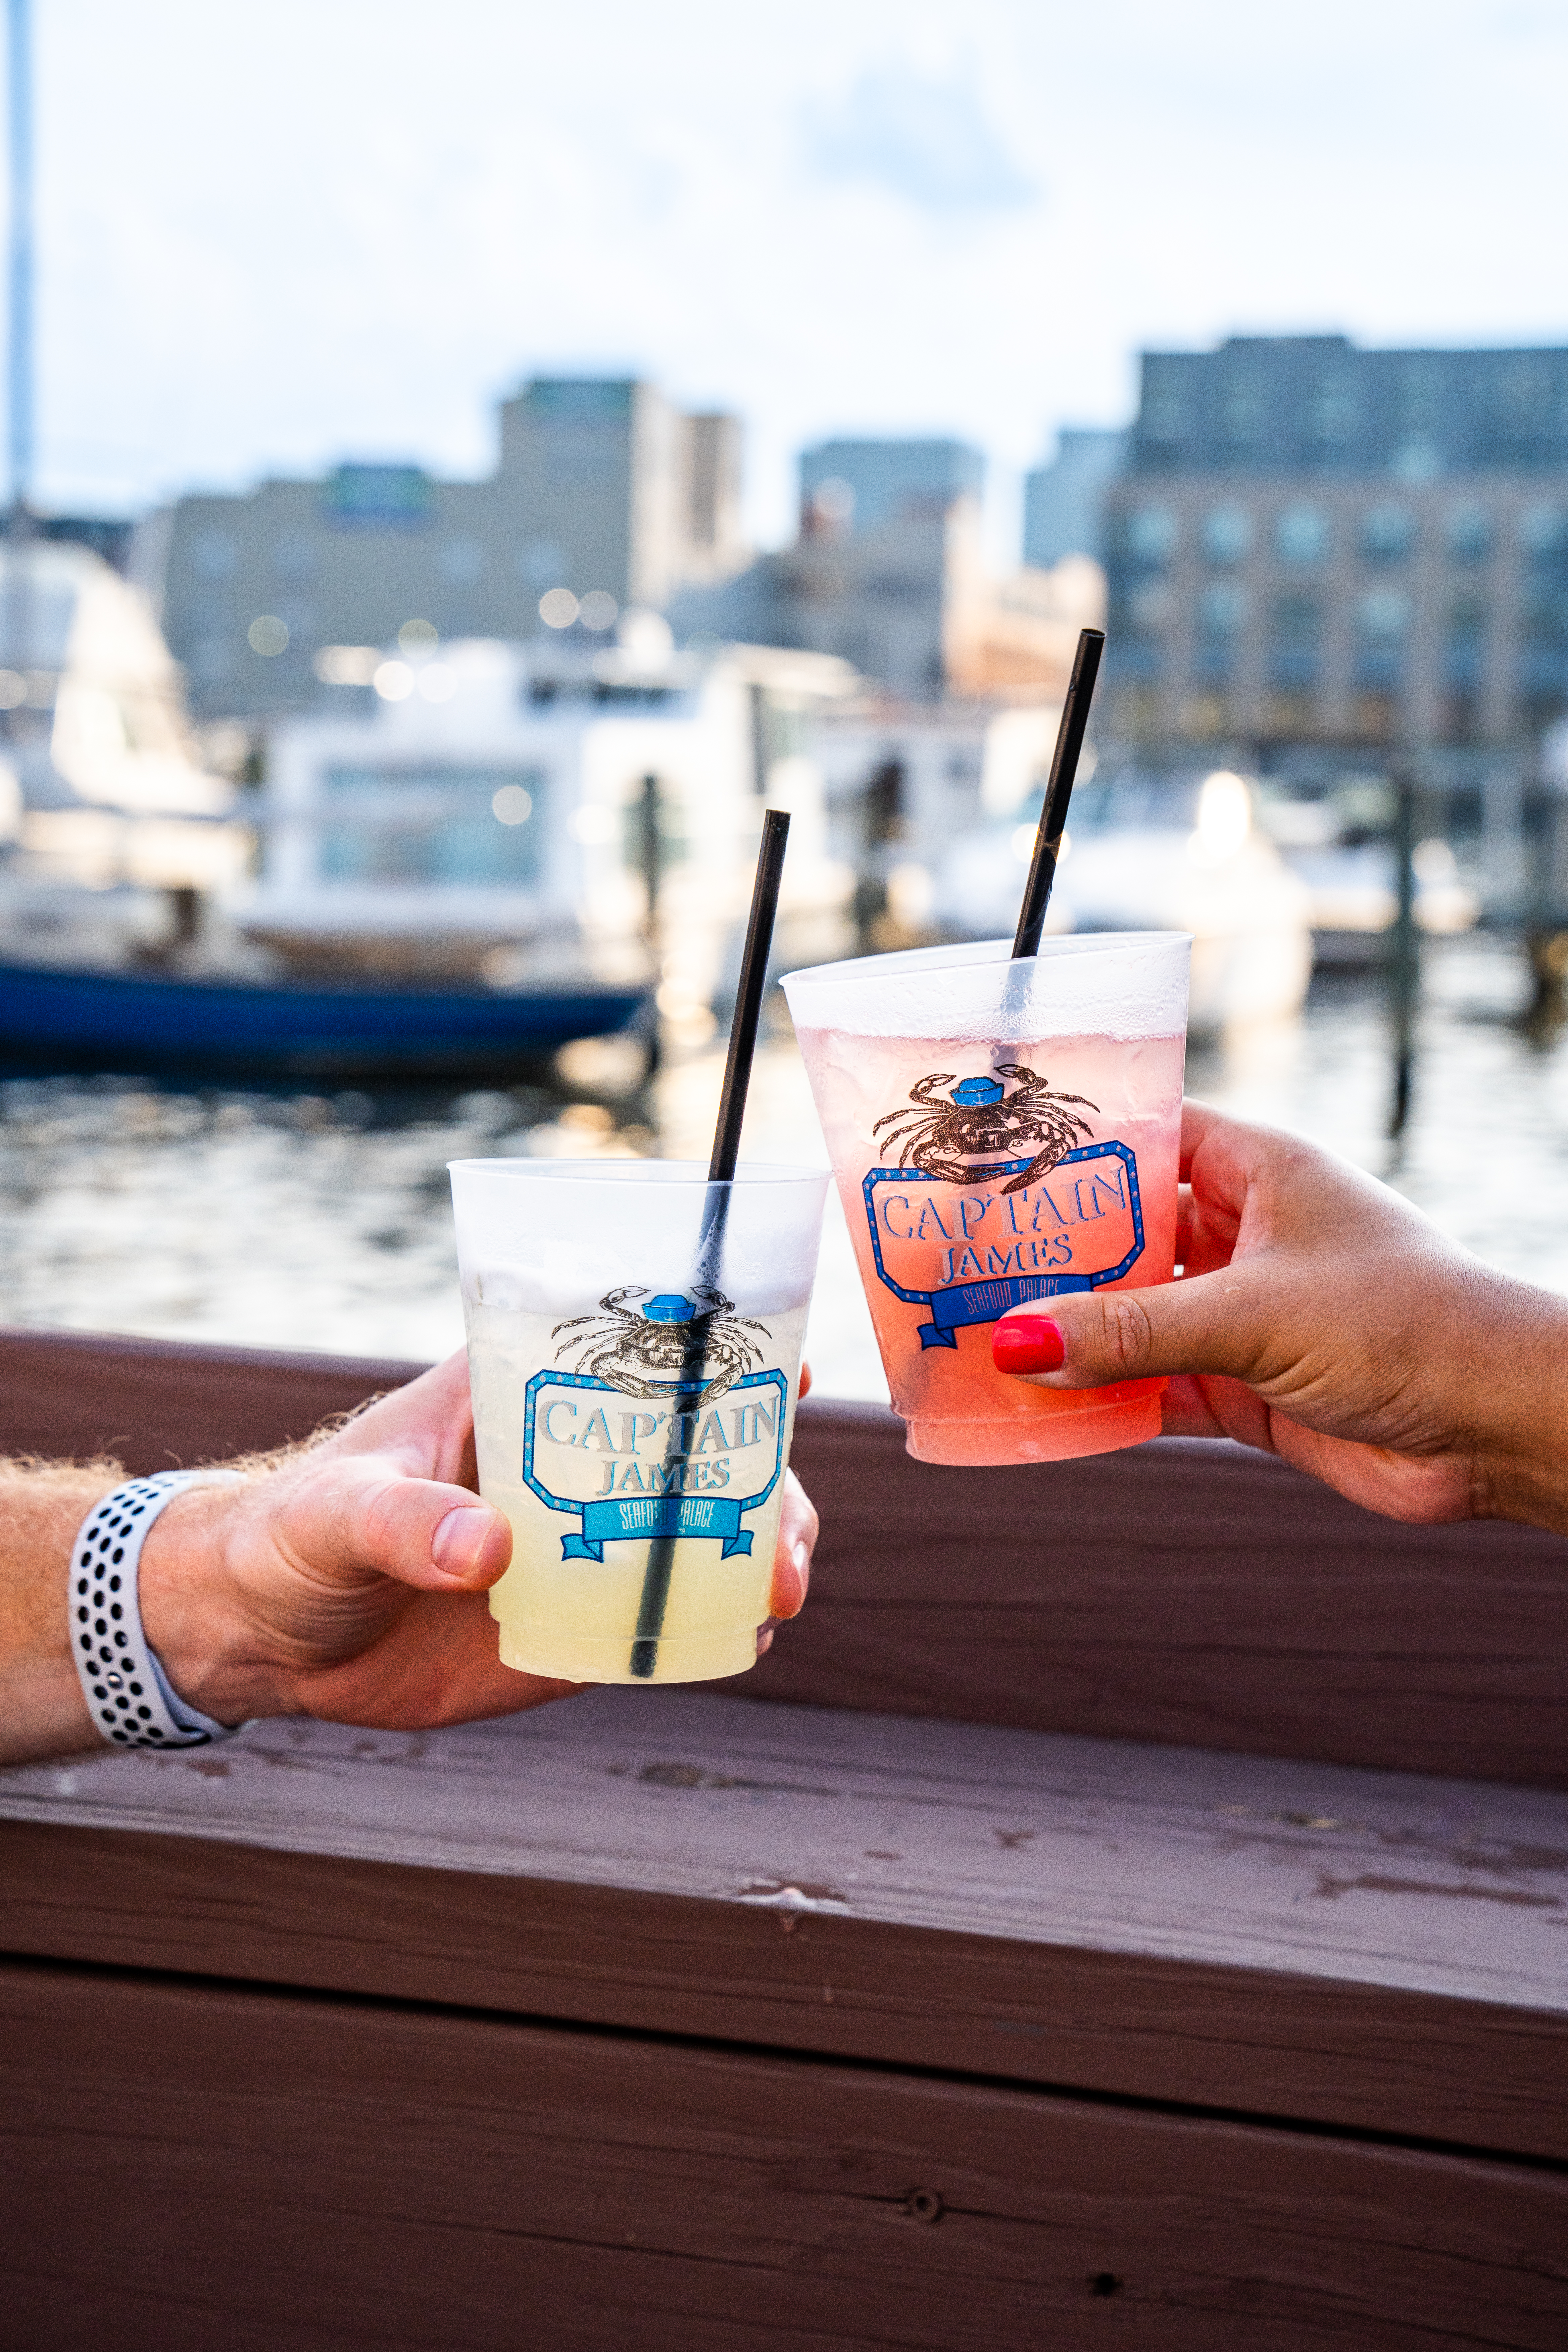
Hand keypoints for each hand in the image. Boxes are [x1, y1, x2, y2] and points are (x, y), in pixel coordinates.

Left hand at [142, 1351, 819, 1729]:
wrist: (266, 1635)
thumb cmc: (289, 1535)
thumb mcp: (337, 1512)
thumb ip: (405, 1522)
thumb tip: (487, 1550)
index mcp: (519, 1398)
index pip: (629, 1354)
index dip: (715, 1355)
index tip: (786, 1370)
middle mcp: (567, 1465)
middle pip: (693, 1453)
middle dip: (760, 1482)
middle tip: (786, 1535)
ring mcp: (579, 1544)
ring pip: (696, 1534)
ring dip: (754, 1554)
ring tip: (779, 1594)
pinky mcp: (570, 1622)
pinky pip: (657, 1619)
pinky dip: (708, 1625)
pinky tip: (743, 1637)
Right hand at [991, 1100, 1567, 1532]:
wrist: (1495, 1424)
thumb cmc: (1406, 1323)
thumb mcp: (1253, 1314)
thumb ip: (1132, 1330)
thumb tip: (1019, 1341)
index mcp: (1255, 1170)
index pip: (1143, 1133)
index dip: (1070, 1145)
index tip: (989, 1160)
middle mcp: (1241, 1234)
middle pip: (1121, 1233)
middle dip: (1049, 1254)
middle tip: (960, 1262)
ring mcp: (1239, 1313)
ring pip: (1127, 1316)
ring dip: (1067, 1334)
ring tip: (978, 1338)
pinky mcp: (1242, 1387)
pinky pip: (1150, 1386)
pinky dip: (1101, 1401)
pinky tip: (1041, 1407)